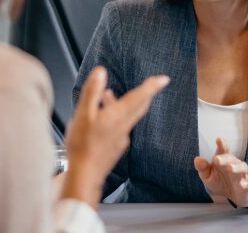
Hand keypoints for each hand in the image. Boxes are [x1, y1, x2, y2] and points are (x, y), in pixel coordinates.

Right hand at [61, 66, 169, 206]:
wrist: (85, 174)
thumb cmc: (82, 145)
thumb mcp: (83, 114)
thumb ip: (93, 91)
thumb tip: (101, 72)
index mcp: (118, 116)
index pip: (140, 97)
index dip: (152, 86)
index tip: (164, 79)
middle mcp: (124, 126)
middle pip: (140, 107)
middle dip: (145, 94)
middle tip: (151, 85)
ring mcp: (121, 138)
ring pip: (128, 116)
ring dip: (124, 104)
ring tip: (108, 95)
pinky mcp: (116, 147)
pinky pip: (121, 126)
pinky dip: (117, 116)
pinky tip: (104, 118)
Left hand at [193, 138, 247, 206]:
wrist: (234, 196)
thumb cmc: (220, 181)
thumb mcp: (208, 177)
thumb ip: (203, 168)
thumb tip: (197, 159)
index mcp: (223, 160)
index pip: (223, 151)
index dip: (222, 145)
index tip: (219, 140)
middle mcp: (234, 164)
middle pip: (231, 159)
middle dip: (225, 158)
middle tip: (217, 160)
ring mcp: (242, 174)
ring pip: (242, 167)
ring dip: (237, 167)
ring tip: (230, 168)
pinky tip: (242, 184)